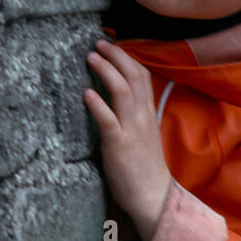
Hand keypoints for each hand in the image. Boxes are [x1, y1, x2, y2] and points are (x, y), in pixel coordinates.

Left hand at [84, 38, 171, 240]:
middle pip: (133, 76)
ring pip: (122, 91)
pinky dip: (98, 105)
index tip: (113, 45)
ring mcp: (132, 129)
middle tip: (98, 43)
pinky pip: (109, 120)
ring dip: (106, 71)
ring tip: (91, 57)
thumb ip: (136, 116)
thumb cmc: (145, 168)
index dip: (128, 57)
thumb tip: (120, 100)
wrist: (153, 196)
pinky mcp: (119, 144)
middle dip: (116, 56)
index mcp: (148, 113)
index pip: (142, 76)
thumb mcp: (144, 135)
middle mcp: (142, 116)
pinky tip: (87, 93)